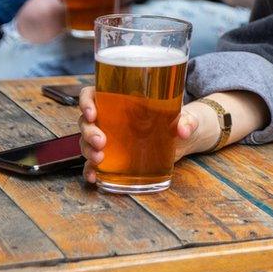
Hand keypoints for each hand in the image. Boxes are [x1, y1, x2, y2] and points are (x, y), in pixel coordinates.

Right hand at [78, 87, 205, 183]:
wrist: (182, 139)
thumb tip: (183, 130)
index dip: (86, 101)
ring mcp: (109, 138)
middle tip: (100, 142)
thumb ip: (186, 121)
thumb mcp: (184, 116)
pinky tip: (95, 176)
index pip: (92, 94)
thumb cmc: (178, 120)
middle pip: (86, 121)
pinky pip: (94, 163)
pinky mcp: (113, 156)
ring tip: (99, 159)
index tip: (92, 113)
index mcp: (119, 99)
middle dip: (89, 132)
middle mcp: (109, 118)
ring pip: (86, 142)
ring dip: (88, 151)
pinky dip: (91, 170)